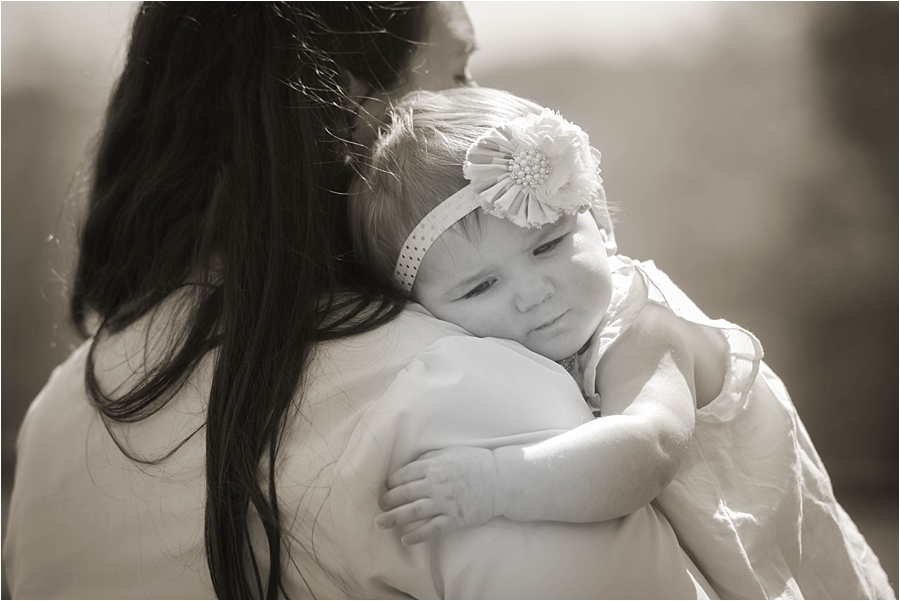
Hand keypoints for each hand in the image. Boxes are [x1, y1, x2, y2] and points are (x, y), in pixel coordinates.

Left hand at [376, 447, 504, 544]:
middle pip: (404, 494)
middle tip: (379, 504)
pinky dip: (416, 535)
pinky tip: (405, 539)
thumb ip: (430, 457)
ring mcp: (444, 504)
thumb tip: (412, 464)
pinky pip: (431, 529)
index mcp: (434, 466)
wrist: (502, 481)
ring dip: (393, 518)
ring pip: (412, 512)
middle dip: (387, 500)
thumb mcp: (451, 452)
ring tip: (380, 523)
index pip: (404, 475)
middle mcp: (435, 485)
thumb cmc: (477, 463)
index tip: (386, 487)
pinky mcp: (455, 520)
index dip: (392, 482)